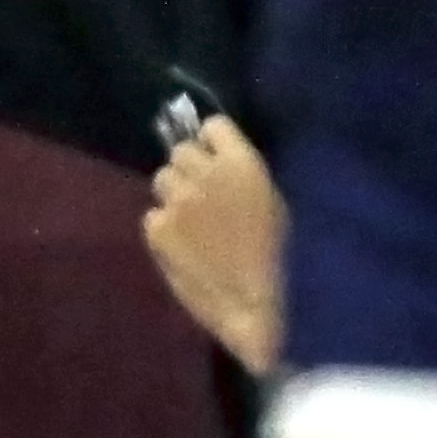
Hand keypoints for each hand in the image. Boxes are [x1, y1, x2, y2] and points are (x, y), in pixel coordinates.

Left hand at [143, 116, 285, 372]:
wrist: (261, 311)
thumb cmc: (282, 261)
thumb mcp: (275, 204)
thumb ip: (242, 176)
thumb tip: (220, 161)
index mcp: (240, 163)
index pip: (213, 126)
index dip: (214, 144)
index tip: (219, 162)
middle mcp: (203, 173)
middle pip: (181, 152)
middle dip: (191, 170)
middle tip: (205, 198)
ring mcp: (177, 200)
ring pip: (162, 179)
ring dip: (175, 196)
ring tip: (193, 225)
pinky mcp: (158, 230)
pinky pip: (154, 216)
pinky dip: (165, 228)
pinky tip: (184, 249)